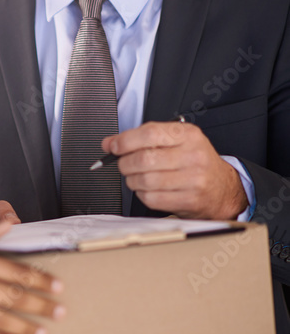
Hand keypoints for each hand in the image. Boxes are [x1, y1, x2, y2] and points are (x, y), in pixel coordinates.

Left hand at [102, 120, 248, 219]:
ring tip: (136, 177)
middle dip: (125, 163)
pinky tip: (147, 190)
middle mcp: (193, 155)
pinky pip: (152, 199)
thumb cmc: (195, 162)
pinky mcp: (190, 200)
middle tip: (124, 164)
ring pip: (145, 180)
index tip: (113, 146)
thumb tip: (110, 143)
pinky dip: (142, 195)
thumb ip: (143, 138)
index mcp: (188, 135)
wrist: (223, 188)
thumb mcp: (176, 141)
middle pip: (144, 159)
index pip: (150, 133)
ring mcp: (193, 179)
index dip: (125, 141)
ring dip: (132, 180)